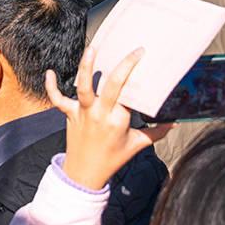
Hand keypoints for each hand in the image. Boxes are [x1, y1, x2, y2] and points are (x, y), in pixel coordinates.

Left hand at [48, 46, 171, 190]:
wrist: (84, 176)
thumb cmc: (111, 160)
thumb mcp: (137, 145)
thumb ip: (157, 132)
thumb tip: (175, 122)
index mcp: (119, 120)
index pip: (131, 94)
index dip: (139, 78)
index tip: (147, 60)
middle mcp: (101, 114)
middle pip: (112, 85)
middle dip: (124, 66)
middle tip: (134, 51)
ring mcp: (84, 113)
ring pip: (84, 87)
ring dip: (86, 66)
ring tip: (93, 48)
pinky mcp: (70, 115)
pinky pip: (57, 99)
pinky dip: (51, 86)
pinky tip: (50, 72)